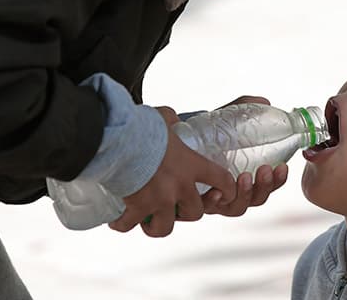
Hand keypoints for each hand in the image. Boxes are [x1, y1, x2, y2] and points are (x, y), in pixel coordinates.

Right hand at [107, 106, 235, 236]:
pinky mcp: (138, 207)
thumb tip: (173, 120)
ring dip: (157, 226)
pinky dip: (123, 224)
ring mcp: (160, 200)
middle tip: (176, 208)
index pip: (222, 180)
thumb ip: (172, 121)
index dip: (227, 191)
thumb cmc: (142, 127)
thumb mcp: (164, 119)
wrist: (121, 139)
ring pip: (166, 227)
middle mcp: (180, 186)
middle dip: (187, 213)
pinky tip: (118, 221)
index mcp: (191, 165)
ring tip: (148, 222)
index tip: (223, 194)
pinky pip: (131, 225)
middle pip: (196, 212)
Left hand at [200, 94, 288, 216]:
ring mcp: (215, 199)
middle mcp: (232, 192)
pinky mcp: (196, 202)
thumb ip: (246, 109)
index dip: (277, 180)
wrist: (178, 139)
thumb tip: (265, 102)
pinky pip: (208, 208)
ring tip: (245, 176)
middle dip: (264, 187)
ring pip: (236, 207)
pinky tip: (217, 191)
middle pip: (256, 200)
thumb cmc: (207, 134)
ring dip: (245, 194)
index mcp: (245, 177)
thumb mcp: (228, 121)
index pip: (267, 185)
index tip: (282, 167)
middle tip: (265, 169)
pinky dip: (215, 201)